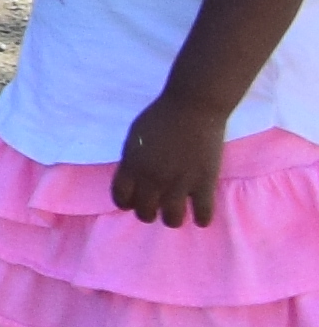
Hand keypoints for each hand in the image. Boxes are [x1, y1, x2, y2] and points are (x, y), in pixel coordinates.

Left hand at [120, 93, 230, 230]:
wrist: (192, 107)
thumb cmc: (160, 117)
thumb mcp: (134, 138)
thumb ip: (131, 161)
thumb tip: (132, 181)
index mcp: (132, 166)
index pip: (121, 199)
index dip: (126, 203)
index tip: (133, 201)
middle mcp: (152, 179)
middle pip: (145, 212)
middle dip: (148, 212)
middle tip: (156, 205)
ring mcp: (179, 183)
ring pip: (172, 219)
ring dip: (172, 218)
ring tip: (175, 211)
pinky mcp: (204, 183)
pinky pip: (203, 214)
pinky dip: (202, 219)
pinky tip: (200, 215)